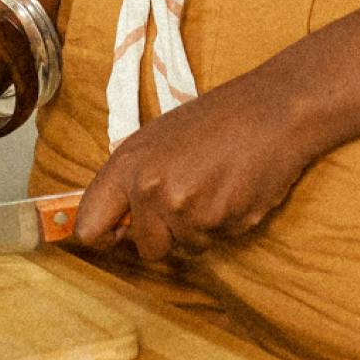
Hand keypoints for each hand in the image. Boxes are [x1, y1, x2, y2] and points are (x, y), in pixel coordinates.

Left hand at [73, 72, 322, 260]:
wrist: (271, 111)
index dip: (104, 236)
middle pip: (146, 248)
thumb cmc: (213, 120)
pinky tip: (234, 189)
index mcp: (126, 165)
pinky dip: (225, 223)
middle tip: (187, 198)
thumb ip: (131, 179)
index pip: (88, 227)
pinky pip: (216, 241)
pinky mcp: (220, 222)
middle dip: (165, 234)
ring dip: (199, 227)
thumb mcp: (155, 139)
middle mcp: (150, 190)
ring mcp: (185, 208)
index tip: (119, 232)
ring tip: (214, 184)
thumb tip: (113, 220)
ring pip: (185, 247)